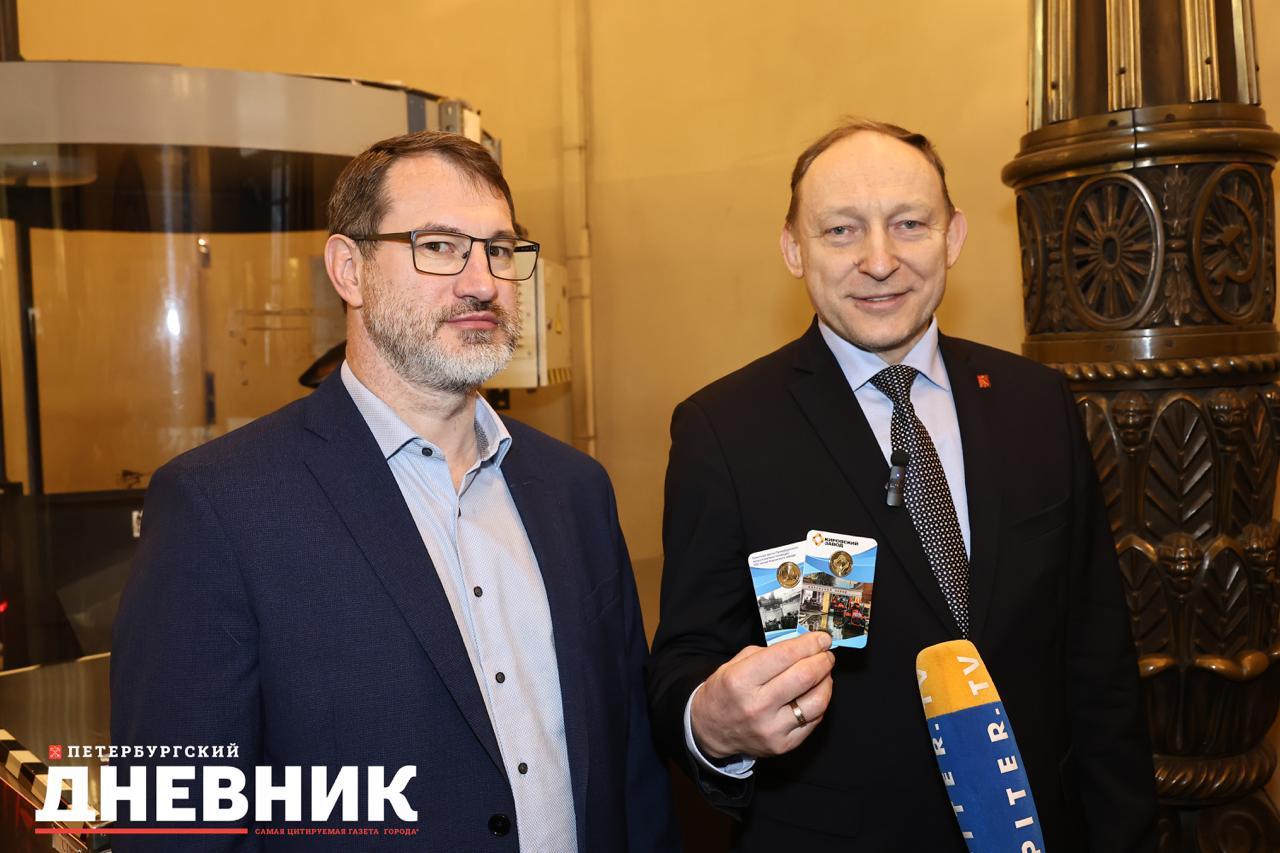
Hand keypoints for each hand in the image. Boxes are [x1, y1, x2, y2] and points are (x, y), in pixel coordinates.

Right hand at [690, 632, 834, 759]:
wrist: (711, 728)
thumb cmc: (725, 692)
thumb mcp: (735, 664)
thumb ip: (768, 653)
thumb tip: (803, 646)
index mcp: (741, 680)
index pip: (785, 655)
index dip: (809, 644)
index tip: (821, 638)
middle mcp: (756, 706)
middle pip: (804, 676)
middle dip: (822, 660)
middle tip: (826, 653)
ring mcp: (771, 729)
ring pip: (816, 701)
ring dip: (826, 681)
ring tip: (823, 673)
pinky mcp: (783, 744)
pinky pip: (814, 720)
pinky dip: (819, 702)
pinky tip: (815, 693)